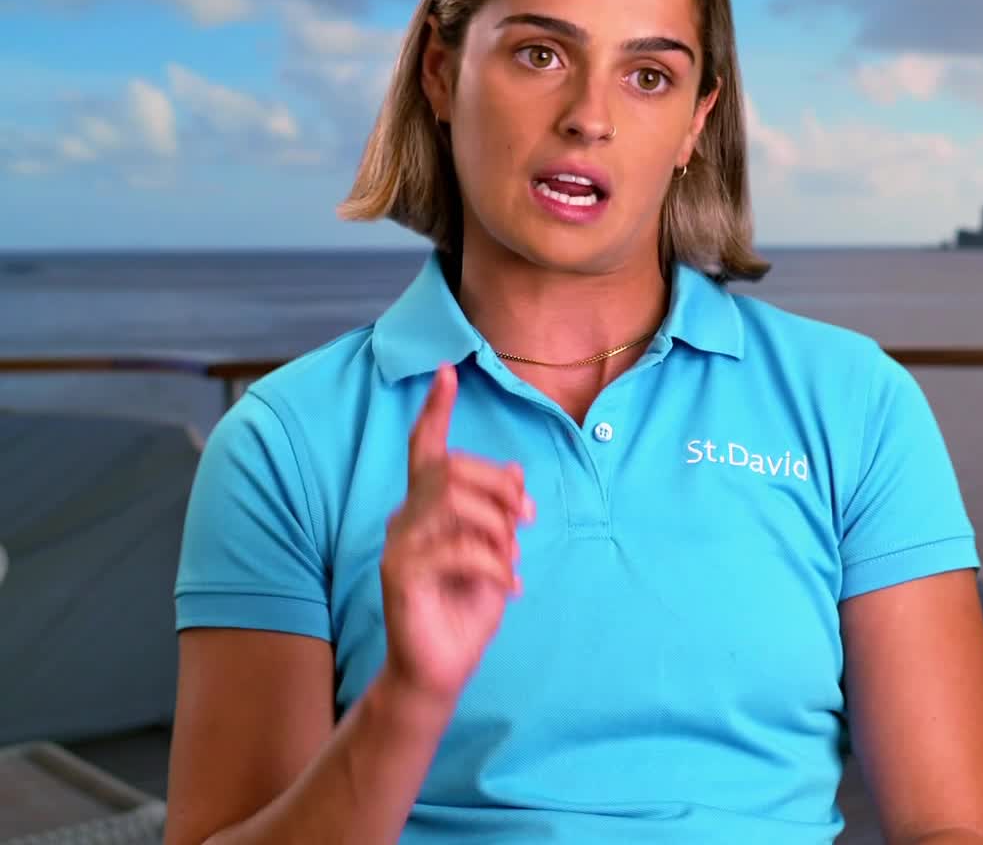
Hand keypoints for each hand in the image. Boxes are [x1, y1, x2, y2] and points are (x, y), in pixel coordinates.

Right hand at [380, 362, 533, 706]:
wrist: (441, 667)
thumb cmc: (466, 605)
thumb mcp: (495, 551)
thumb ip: (499, 511)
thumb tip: (514, 469)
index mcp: (427, 508)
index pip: (426, 449)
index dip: (435, 411)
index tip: (447, 372)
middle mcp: (405, 518)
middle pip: (453, 469)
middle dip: (500, 487)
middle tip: (527, 519)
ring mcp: (398, 545)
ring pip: (454, 501)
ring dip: (499, 527)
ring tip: (513, 560)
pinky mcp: (400, 574)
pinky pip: (457, 547)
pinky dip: (495, 563)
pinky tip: (510, 586)